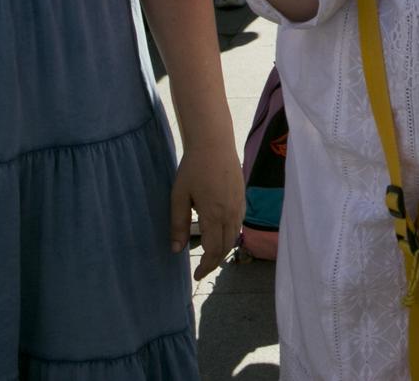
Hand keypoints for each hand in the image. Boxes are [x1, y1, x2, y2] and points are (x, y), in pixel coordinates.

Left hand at [170, 135, 245, 279]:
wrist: (214, 143)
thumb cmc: (193, 168)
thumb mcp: (178, 196)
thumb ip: (177, 224)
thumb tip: (176, 250)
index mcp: (213, 215)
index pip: (213, 250)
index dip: (206, 266)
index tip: (196, 275)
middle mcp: (230, 213)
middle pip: (226, 246)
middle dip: (215, 261)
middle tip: (202, 269)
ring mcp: (239, 204)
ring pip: (235, 235)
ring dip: (224, 249)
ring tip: (211, 254)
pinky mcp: (242, 196)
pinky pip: (239, 223)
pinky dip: (231, 235)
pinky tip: (222, 233)